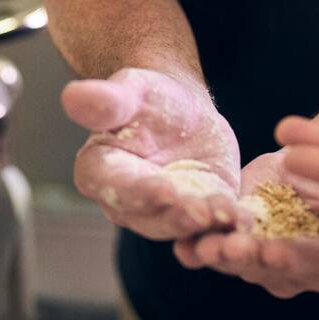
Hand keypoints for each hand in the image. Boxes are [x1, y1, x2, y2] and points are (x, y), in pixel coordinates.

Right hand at [62, 68, 245, 239]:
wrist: (179, 106)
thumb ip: (105, 100)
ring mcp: (163, 214)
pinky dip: (228, 226)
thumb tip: (71, 95)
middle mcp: (127, 203)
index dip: (144, 191)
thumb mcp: (129, 90)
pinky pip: (210, 226)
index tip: (166, 190)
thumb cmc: (146, 96)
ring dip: (206, 229)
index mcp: (100, 173)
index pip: (120, 187)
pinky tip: (247, 219)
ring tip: (229, 219)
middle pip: (153, 215)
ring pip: (183, 227)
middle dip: (180, 216)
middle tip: (204, 213)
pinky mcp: (197, 215)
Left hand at [173, 149, 318, 297]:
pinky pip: (216, 247)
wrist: (316, 152)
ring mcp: (260, 259)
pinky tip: (184, 246)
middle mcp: (291, 271)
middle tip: (229, 247)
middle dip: (246, 257)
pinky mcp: (236, 239)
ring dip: (219, 255)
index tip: (272, 251)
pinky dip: (198, 248)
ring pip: (238, 262)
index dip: (289, 257)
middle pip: (267, 268)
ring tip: (203, 246)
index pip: (307, 263)